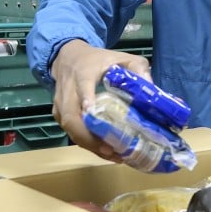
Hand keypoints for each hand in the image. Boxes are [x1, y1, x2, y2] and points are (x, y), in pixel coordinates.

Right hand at [50, 39, 152, 159]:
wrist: (68, 57)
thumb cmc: (99, 59)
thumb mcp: (122, 57)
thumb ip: (138, 68)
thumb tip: (152, 89)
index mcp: (83, 73)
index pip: (82, 87)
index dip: (87, 100)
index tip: (94, 112)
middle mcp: (68, 90)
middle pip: (70, 116)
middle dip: (88, 136)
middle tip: (110, 148)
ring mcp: (60, 104)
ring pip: (69, 128)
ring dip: (88, 144)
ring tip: (112, 155)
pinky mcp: (58, 114)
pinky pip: (69, 131)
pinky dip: (86, 143)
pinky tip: (105, 151)